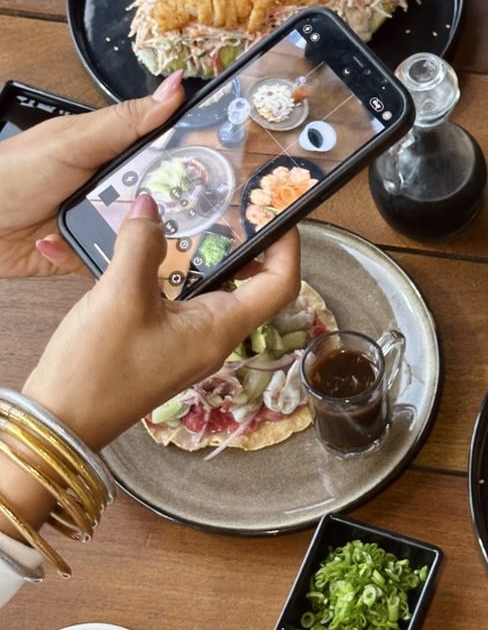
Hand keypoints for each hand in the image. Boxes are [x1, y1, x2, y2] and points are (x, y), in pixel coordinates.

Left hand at [0, 73, 184, 278]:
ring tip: (97, 227)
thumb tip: (173, 90)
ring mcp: (99, 220)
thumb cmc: (9, 173)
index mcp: (112, 150)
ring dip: (124, 237)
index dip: (189, 159)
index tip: (211, 166)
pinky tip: (64, 243)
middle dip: (157, 208)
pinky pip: (111, 262)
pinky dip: (94, 257)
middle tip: (136, 206)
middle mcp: (110, 185)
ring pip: (140, 235)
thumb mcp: (74, 142)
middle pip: (161, 200)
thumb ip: (127, 122)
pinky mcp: (86, 252)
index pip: (165, 152)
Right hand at [22, 195, 301, 449]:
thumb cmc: (97, 370)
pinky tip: (131, 249)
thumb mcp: (119, 297)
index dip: (286, 246)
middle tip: (224, 207)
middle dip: (240, 242)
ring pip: (206, 287)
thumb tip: (150, 206)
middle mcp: (211, 336)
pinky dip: (160, 270)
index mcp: (219, 329)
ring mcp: (185, 341)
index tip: (272, 211)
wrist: (60, 422)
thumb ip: (139, 246)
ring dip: (197, 253)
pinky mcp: (158, 341)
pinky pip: (171, 298)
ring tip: (183, 218)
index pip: (279, 285)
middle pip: (247, 283)